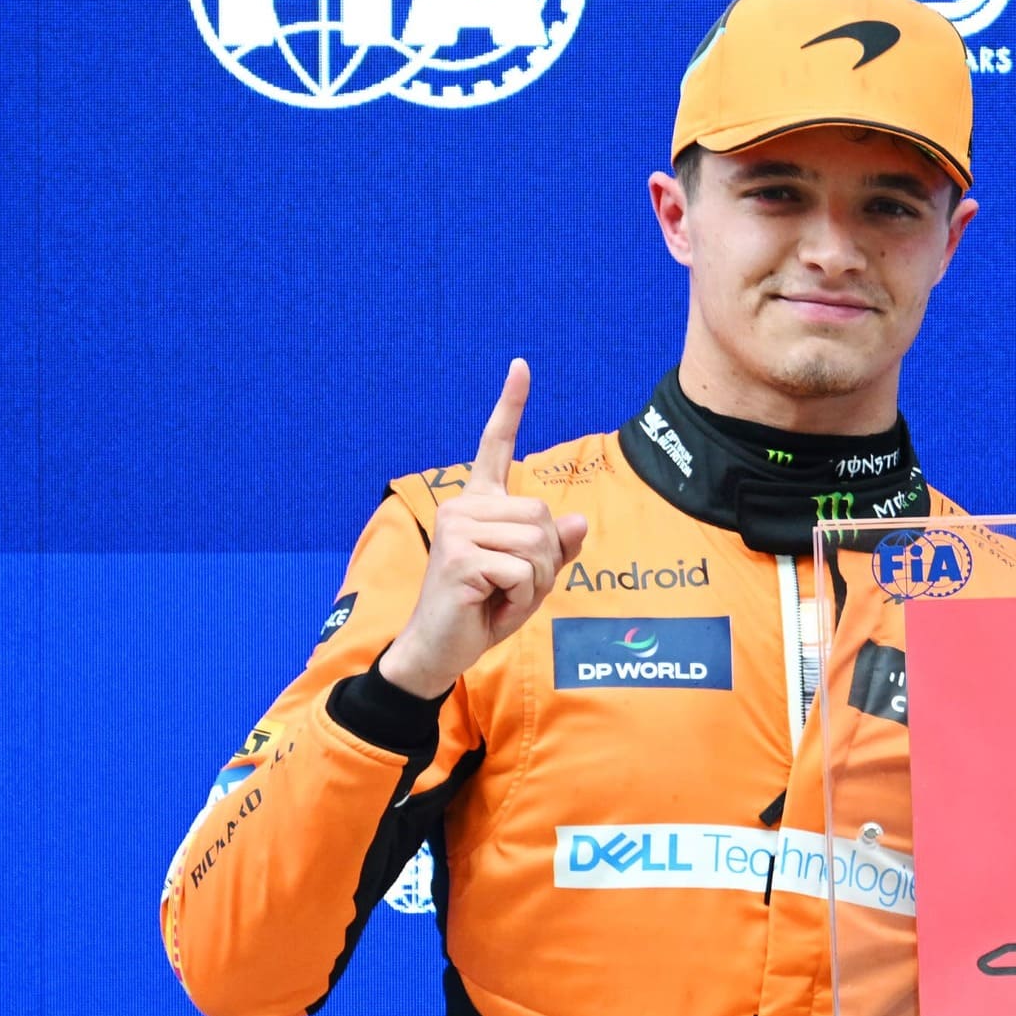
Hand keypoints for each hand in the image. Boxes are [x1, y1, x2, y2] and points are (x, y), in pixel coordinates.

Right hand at [378, 359, 589, 699]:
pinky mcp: (460, 557)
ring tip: (500, 597)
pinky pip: (524, 573)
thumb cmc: (482, 611)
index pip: (495, 446)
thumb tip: (577, 520)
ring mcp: (458, 529)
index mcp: (478, 504)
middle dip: (545, 564)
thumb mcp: (530, 579)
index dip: (511, 406)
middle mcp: (463, 507)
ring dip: (535, 584)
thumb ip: (554, 549)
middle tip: (512, 588)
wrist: (439, 650)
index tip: (521, 365)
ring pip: (538, 546)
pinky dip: (522, 599)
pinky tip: (491, 606)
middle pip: (544, 519)